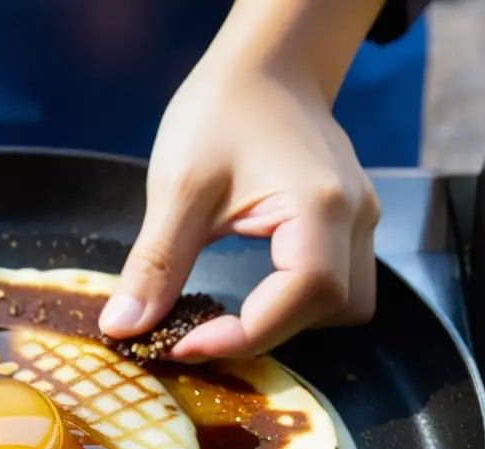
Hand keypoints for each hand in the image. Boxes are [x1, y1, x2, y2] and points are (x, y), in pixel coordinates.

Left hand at [98, 57, 379, 360]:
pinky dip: (294, 303)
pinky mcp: (349, 223)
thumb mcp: (178, 188)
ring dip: (287, 322)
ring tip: (227, 316)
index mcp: (320, 206)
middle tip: (197, 333)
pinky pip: (336, 284)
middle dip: (263, 333)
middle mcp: (355, 218)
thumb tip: (124, 328)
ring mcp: (360, 220)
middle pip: (331, 309)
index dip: (246, 335)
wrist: (264, 68)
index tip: (184, 345)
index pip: (304, 294)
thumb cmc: (221, 112)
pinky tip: (251, 295)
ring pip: (344, 306)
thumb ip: (155, 264)